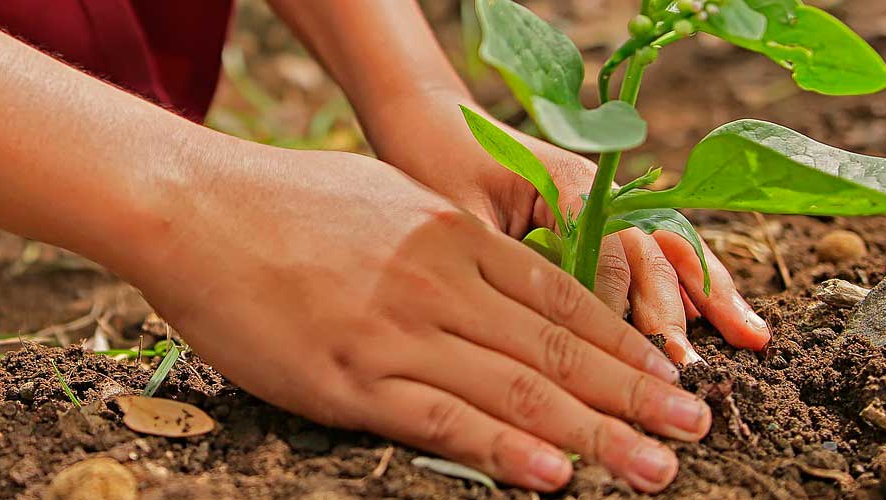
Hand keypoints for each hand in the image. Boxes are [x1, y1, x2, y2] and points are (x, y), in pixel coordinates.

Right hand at [111, 146, 710, 491]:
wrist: (191, 209)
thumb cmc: (279, 202)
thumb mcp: (384, 198)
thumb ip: (444, 239)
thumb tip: (490, 266)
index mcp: (451, 236)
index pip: (561, 300)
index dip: (624, 343)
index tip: (670, 376)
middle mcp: (439, 284)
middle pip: (558, 350)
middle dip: (635, 395)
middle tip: (694, 429)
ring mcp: (396, 333)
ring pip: (515, 391)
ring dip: (596, 434)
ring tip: (655, 466)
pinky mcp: (348, 379)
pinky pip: (441, 421)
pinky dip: (502, 451)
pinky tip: (552, 474)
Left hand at [366, 98, 770, 362]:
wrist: (433, 123)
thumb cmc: (436, 166)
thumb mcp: (458, 216)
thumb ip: (502, 261)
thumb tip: (533, 329)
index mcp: (568, 183)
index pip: (608, 252)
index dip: (617, 306)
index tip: (623, 358)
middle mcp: (602, 190)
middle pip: (652, 253)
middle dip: (675, 312)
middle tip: (690, 369)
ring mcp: (611, 201)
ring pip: (671, 250)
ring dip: (710, 296)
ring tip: (752, 339)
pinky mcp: (607, 218)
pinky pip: (658, 251)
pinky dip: (694, 284)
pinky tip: (724, 319)